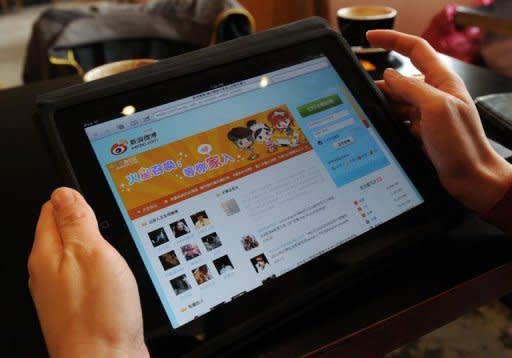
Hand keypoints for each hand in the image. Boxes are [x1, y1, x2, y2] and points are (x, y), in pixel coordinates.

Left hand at [28, 187, 148, 357]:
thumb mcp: (91, 253)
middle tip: (111, 227)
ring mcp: (64, 291)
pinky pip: (88, 276)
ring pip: (78, 254)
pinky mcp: (80, 305)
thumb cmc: (98, 315)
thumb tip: (64, 192)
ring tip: (116, 249)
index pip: (52, 209)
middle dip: (88, 222)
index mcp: (47, 254)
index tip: (96, 202)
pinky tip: (116, 276)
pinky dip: (102, 269)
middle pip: (65, 231)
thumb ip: (77, 221)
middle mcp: (49, 272)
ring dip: (97, 247)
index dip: (76, 199)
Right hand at [367, 30, 511, 212]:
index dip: (392, 40)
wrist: (469, 178)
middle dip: (380, 85)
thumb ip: (412, 88)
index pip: (415, 49)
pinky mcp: (420, 132)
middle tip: (361, 93)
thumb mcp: (436, 108)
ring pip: (396, 102)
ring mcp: (426, 114)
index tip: (370, 38)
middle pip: (400, 79)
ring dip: (382, 106)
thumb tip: (389, 75)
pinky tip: (378, 126)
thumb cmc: (462, 144)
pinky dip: (387, 121)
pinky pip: (397, 120)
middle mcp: (433, 95)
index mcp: (442, 82)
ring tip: (368, 114)